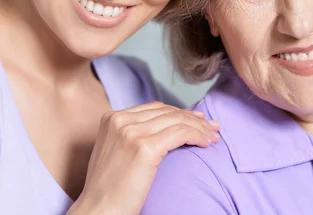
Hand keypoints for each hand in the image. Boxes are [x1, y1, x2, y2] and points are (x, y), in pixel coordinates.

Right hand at [68, 101, 219, 214]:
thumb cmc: (108, 190)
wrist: (99, 211)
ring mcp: (131, 132)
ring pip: (177, 120)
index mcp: (111, 118)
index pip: (154, 109)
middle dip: (193, 118)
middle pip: (167, 112)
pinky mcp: (144, 147)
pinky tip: (206, 144)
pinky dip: (197, 136)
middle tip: (212, 126)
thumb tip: (162, 130)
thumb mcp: (115, 152)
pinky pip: (180, 133)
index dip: (179, 112)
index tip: (197, 119)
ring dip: (200, 128)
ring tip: (213, 137)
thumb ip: (130, 136)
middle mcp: (120, 120)